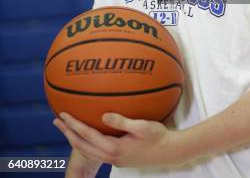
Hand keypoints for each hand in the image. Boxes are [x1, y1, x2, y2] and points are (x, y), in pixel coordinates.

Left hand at [54, 112, 186, 168]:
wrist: (169, 152)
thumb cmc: (158, 137)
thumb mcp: (142, 127)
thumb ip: (122, 122)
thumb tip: (103, 115)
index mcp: (113, 147)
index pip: (87, 135)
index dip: (73, 125)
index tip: (62, 114)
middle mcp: (110, 155)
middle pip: (82, 145)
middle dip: (68, 132)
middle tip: (56, 120)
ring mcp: (114, 159)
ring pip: (87, 149)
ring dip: (75, 137)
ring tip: (67, 126)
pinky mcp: (118, 158)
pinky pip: (96, 150)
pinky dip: (87, 141)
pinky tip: (89, 132)